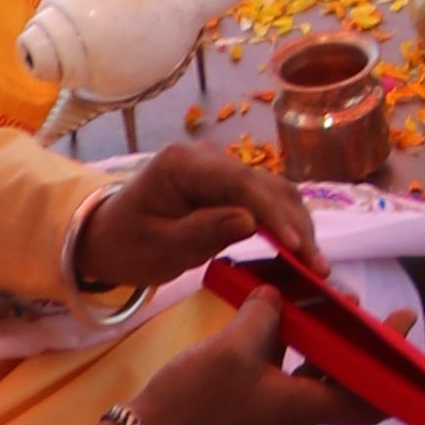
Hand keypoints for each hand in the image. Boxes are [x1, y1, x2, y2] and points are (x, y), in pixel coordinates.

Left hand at [75, 136, 316, 301]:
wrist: (107, 237)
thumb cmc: (127, 245)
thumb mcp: (157, 249)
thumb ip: (201, 233)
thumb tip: (250, 222)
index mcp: (184, 164)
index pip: (241, 184)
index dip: (274, 214)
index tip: (297, 246)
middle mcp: (208, 158)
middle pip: (265, 185)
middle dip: (295, 224)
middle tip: (317, 267)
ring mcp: (221, 169)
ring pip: (273, 191)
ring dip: (297, 225)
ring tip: (315, 263)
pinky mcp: (229, 186)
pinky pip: (265, 201)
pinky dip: (285, 225)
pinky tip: (301, 250)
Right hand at [110, 272, 377, 424]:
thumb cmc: (194, 401)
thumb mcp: (232, 347)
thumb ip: (264, 314)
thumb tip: (277, 294)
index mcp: (301, 408)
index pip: (365, 398)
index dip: (392, 369)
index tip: (405, 327)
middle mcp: (292, 417)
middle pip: (340, 381)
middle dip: (353, 343)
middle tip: (354, 304)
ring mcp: (268, 416)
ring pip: (308, 375)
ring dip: (318, 342)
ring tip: (317, 301)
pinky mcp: (245, 410)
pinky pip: (280, 375)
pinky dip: (286, 348)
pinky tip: (274, 317)